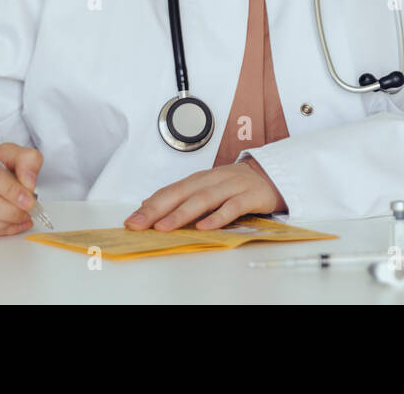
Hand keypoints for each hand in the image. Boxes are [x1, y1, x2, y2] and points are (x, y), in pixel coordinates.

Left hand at [124, 158, 286, 231]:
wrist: (272, 175)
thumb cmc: (234, 185)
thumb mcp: (206, 188)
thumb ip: (181, 197)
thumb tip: (149, 206)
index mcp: (199, 179)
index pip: (170, 191)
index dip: (150, 205)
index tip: (132, 221)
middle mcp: (212, 180)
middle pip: (181, 193)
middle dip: (157, 208)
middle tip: (138, 224)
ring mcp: (231, 187)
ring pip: (203, 199)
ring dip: (181, 213)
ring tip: (164, 227)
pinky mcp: (250, 196)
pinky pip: (232, 207)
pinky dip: (217, 217)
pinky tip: (204, 227)